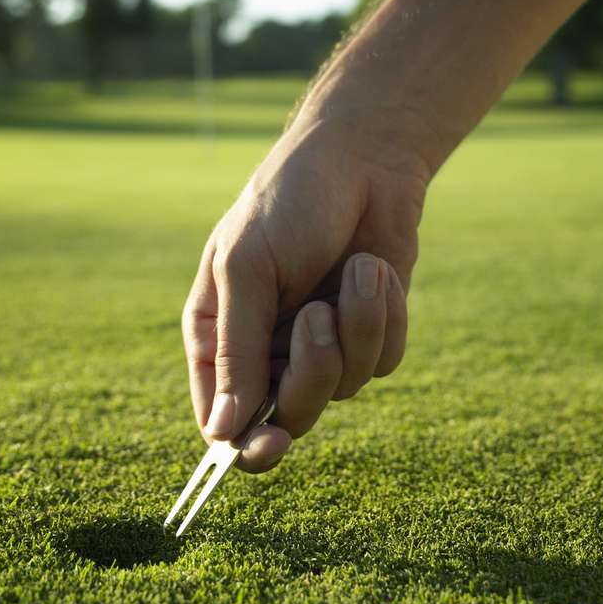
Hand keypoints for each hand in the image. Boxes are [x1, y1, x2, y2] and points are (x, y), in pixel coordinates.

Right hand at [182, 110, 428, 471]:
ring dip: (355, 328)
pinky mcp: (369, 331)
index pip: (220, 418)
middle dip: (313, 371)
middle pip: (290, 416)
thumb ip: (237, 351)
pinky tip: (373, 268)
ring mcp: (321, 343)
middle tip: (318, 320)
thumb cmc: (287, 203)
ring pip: (343, 388)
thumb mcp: (248, 268)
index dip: (242, 445)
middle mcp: (268, 349)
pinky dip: (384, 315)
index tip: (269, 444)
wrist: (363, 159)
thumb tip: (220, 433)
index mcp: (218, 335)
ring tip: (354, 270)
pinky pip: (383, 360)